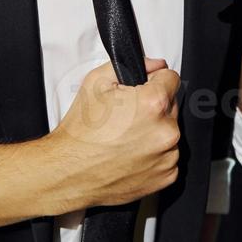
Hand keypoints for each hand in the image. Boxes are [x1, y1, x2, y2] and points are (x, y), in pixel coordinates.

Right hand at [47, 58, 180, 208]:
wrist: (69, 171)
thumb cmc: (80, 133)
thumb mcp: (97, 82)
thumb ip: (131, 65)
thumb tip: (154, 65)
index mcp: (153, 103)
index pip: (172, 78)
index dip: (155, 80)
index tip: (144, 88)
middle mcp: (166, 131)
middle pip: (171, 106)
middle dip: (153, 107)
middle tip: (127, 117)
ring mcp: (168, 156)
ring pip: (169, 132)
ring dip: (155, 132)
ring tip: (127, 138)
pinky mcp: (165, 176)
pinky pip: (168, 157)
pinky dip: (154, 155)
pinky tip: (132, 153)